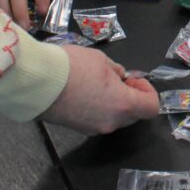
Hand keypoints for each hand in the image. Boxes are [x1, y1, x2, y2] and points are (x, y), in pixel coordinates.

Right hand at [41, 45, 159, 133]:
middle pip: (134, 114)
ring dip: (115, 102)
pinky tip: (85, 92)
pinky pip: (99, 119)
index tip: (133, 78)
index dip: (148, 90)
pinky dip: (100, 108)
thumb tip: (120, 76)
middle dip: (131, 96)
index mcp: (123, 105)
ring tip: (99, 83)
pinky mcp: (79, 129)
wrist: (37, 83)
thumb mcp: (101, 60)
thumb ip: (117, 71)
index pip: (152, 107)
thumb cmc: (73, 67)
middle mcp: (112, 122)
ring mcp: (94, 128)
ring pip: (116, 118)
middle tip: (117, 78)